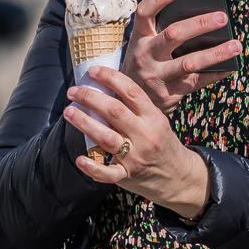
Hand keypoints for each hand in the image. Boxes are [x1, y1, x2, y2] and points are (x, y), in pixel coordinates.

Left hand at [63, 65, 210, 218]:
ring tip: (69, 112)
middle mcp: (145, 135)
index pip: (131, 91)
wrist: (179, 176)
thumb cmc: (162, 144)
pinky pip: (108, 173)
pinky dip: (93, 167)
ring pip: (107, 138)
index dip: (110, 78)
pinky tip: (79, 160)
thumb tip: (104, 89)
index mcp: (153, 117)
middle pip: (115, 111)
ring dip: (85, 123)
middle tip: (73, 92)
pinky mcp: (128, 175)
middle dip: (90, 98)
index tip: (92, 71)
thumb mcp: (156, 121)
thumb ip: (135, 109)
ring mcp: (136, 156)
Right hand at [121, 0, 241, 111]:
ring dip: (215, 53)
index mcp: (139, 37)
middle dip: (199, 24)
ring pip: (189, 63)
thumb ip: (162, 29)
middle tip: (223, 17)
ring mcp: (156, 76)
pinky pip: (196, 82)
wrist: (129, 101)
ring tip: (236, 45)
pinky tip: (231, 66)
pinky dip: (216, 74)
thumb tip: (199, 9)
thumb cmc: (145, 62)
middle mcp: (145, 55)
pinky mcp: (168, 94)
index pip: (145, 12)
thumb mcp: (145, 44)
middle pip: (173, 35)